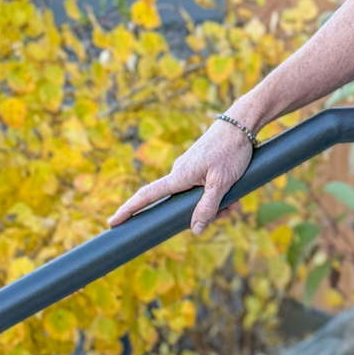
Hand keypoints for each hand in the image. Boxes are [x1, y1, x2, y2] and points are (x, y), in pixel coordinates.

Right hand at [107, 115, 256, 234]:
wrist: (241, 124)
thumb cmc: (230, 151)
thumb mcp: (222, 182)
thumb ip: (208, 207)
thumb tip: (195, 231)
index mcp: (178, 175)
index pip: (147, 195)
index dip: (129, 210)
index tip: (112, 222)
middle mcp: (180, 172)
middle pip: (181, 205)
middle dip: (203, 214)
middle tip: (229, 212)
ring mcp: (189, 169)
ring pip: (196, 198)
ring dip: (216, 205)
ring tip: (236, 202)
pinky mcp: (200, 166)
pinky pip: (203, 189)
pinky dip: (218, 195)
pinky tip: (235, 195)